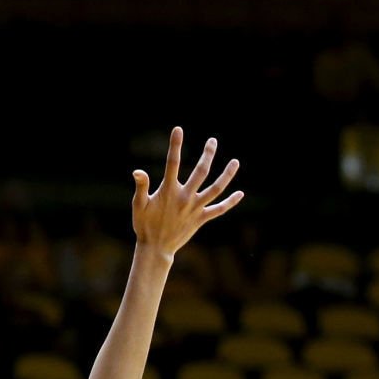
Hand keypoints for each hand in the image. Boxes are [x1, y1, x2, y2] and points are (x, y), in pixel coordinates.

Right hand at [131, 127, 242, 256]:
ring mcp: (195, 209)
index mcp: (168, 192)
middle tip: (212, 141)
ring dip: (227, 175)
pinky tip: (240, 194)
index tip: (178, 129)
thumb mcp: (138, 206)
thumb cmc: (145, 226)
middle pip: (201, 172)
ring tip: (236, 162)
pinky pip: (218, 209)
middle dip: (207, 154)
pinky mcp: (201, 219)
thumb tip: (138, 171)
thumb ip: (141, 187)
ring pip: (216, 189)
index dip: (174, 145)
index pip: (172, 163)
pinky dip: (230, 202)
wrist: (156, 249)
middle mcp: (185, 198)